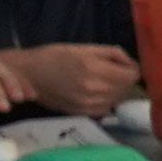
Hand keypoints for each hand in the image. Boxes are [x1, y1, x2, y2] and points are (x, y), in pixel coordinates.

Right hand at [10, 43, 132, 113]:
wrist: (28, 75)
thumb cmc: (54, 56)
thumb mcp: (84, 47)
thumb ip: (112, 53)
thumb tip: (132, 64)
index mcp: (94, 68)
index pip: (131, 75)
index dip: (132, 70)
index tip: (125, 66)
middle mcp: (94, 88)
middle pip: (126, 88)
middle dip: (124, 80)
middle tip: (113, 72)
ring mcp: (89, 103)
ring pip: (118, 100)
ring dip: (116, 91)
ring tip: (102, 82)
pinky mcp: (83, 113)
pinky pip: (106, 109)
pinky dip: (106, 101)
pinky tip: (95, 93)